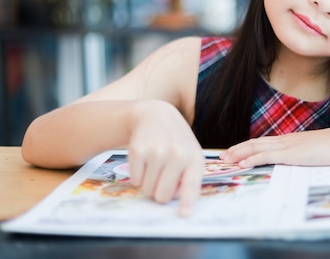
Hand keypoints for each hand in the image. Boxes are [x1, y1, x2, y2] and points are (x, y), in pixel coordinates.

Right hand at [126, 100, 203, 215]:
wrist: (155, 115)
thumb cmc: (176, 141)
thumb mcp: (190, 154)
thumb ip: (189, 177)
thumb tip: (177, 200)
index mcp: (194, 159)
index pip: (191, 184)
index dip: (187, 201)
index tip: (185, 214)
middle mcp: (177, 155)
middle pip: (162, 196)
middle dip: (159, 192)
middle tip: (162, 177)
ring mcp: (157, 152)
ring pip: (147, 190)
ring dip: (149, 183)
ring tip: (155, 164)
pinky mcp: (138, 151)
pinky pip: (135, 180)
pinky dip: (138, 174)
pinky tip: (145, 158)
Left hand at [220, 128, 329, 167]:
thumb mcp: (313, 152)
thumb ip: (302, 155)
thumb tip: (298, 161)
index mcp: (289, 140)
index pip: (263, 142)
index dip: (247, 146)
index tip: (236, 151)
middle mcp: (284, 140)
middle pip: (254, 143)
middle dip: (237, 149)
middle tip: (223, 156)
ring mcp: (285, 146)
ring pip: (255, 148)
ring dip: (239, 153)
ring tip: (226, 160)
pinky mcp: (288, 154)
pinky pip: (265, 156)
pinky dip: (251, 159)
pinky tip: (242, 163)